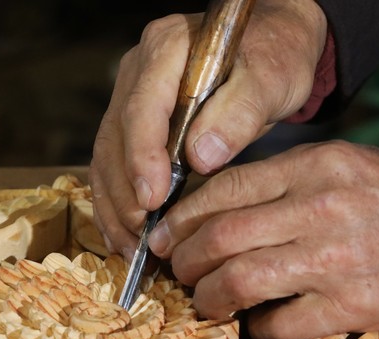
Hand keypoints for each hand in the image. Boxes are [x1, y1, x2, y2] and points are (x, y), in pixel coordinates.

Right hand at [89, 0, 327, 257]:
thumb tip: (201, 157)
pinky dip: (116, 205)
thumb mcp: (271, 78)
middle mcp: (138, 72)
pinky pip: (112, 168)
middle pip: (114, 140)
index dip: (142, 159)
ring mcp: (129, 98)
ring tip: (133, 250)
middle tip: (143, 238)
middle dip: (125, 195)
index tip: (154, 199)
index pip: (142, 109)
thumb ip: (240, 111)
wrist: (268, 48)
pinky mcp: (131, 125)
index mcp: (167, 48)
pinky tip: (126, 237)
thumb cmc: (273, 57)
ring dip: (115, 208)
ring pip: (106, 159)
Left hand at [148, 140, 378, 338]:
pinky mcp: (353, 305)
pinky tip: (254, 323)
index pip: (223, 190)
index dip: (180, 219)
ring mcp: (335, 260)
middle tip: (177, 273)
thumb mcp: (339, 164)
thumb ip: (280, 181)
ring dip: (208, 298)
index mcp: (313, 167)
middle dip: (183, 261)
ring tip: (205, 302)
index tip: (162, 238)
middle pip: (220, 238)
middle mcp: (319, 209)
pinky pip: (279, 324)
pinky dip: (255, 327)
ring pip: (239, 282)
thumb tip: (213, 211)